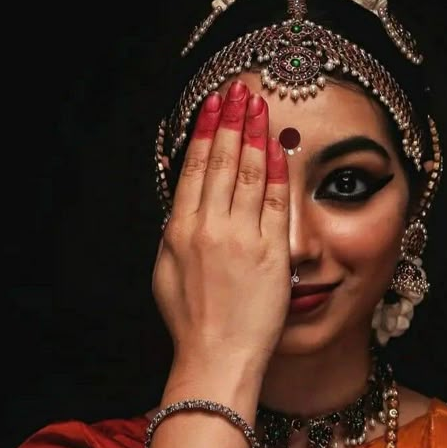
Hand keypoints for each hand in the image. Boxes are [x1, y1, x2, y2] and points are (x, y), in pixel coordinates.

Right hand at [152, 80, 290, 374]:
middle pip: (221, 160)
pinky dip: (276, 169)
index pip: (194, 168)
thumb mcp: (167, 275)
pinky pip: (275, 200)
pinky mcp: (271, 252)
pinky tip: (279, 145)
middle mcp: (209, 227)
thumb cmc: (192, 323)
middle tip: (238, 90)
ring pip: (247, 172)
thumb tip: (182, 208)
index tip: (212, 105)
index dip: (204, 131)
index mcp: (180, 231)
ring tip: (259, 104)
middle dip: (231, 120)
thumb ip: (176, 236)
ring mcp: (242, 238)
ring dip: (254, 133)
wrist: (217, 357)